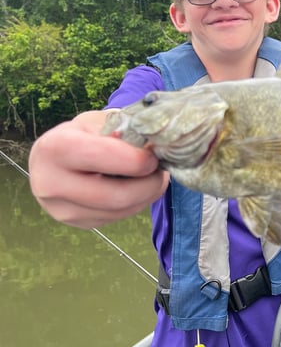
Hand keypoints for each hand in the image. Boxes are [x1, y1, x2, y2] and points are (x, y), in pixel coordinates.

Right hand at [29, 110, 168, 228]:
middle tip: (161, 169)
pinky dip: (138, 203)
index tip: (152, 155)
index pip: (102, 157)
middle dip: (149, 183)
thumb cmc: (83, 135)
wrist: (54, 160)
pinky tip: (138, 187)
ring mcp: (63, 210)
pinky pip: (119, 217)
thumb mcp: (100, 122)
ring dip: (148, 194)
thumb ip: (125, 132)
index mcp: (56, 148)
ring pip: (122, 211)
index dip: (135, 159)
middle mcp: (52, 184)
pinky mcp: (78, 224)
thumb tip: (152, 147)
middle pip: (117, 196)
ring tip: (153, 176)